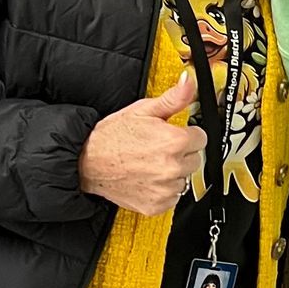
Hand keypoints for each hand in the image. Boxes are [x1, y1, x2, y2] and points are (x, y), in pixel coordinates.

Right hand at [77, 74, 205, 215]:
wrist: (87, 162)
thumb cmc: (111, 137)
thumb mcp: (143, 110)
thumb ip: (173, 98)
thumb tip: (189, 82)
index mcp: (173, 142)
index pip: (201, 138)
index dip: (187, 134)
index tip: (173, 135)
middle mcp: (172, 167)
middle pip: (195, 159)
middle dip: (181, 153)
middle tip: (157, 149)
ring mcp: (165, 188)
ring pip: (184, 179)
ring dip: (172, 172)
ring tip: (150, 164)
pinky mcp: (157, 204)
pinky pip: (173, 197)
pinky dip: (163, 189)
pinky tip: (147, 178)